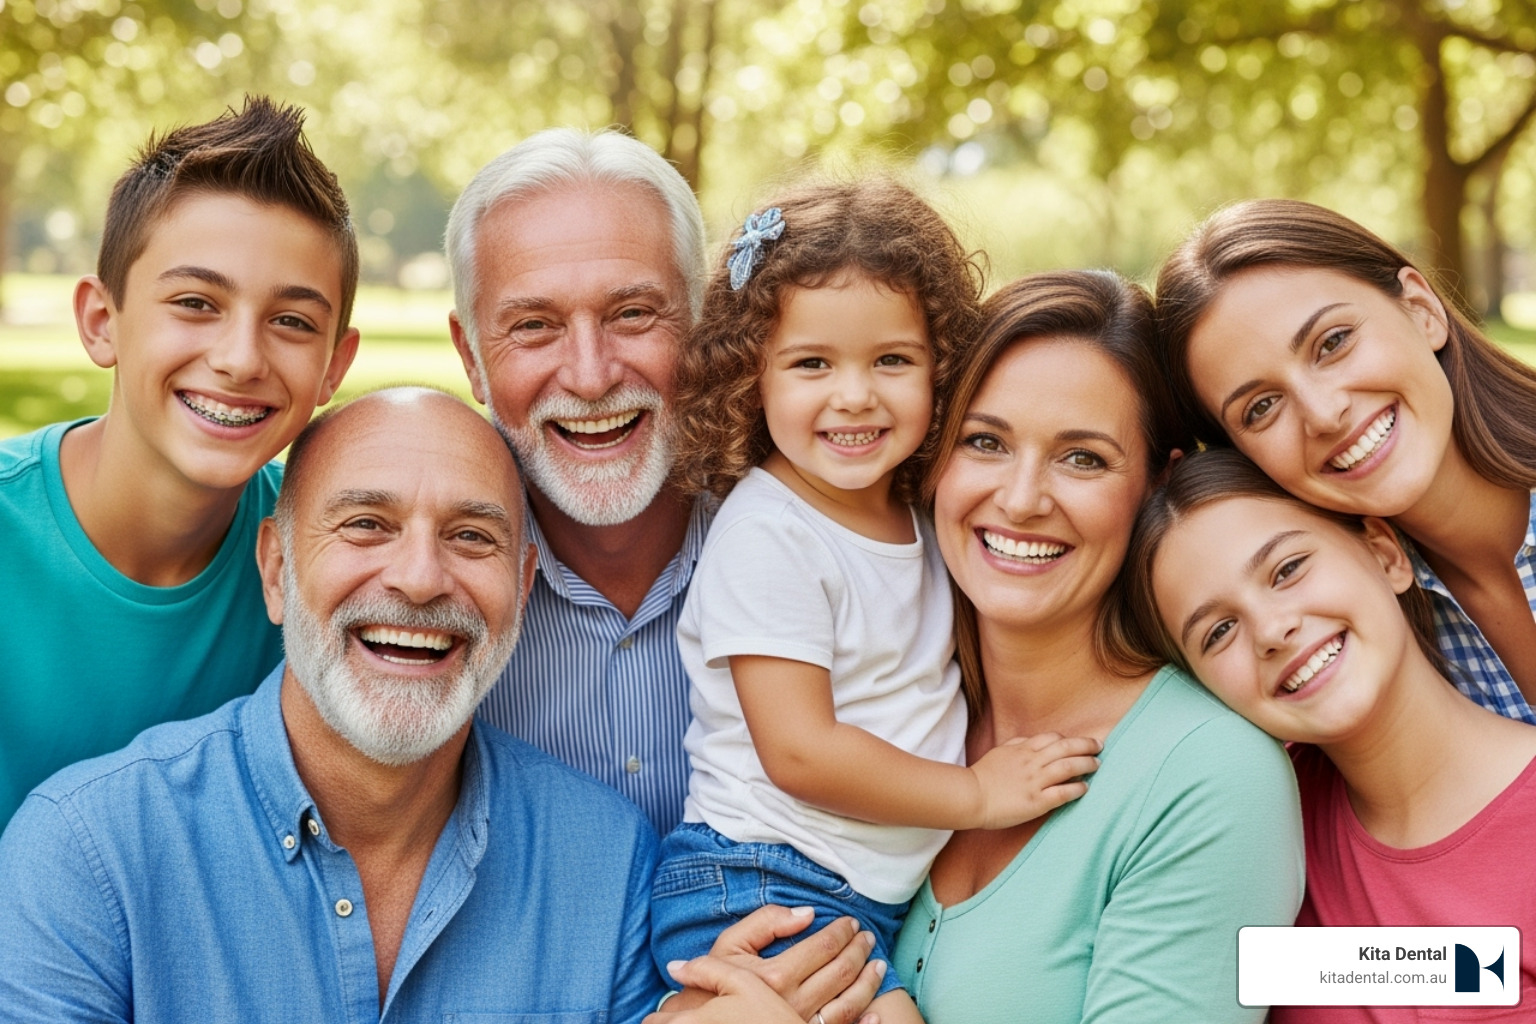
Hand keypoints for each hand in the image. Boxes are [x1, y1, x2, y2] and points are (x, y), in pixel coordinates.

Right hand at [709, 906, 881, 1018]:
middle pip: (840, 973)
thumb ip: (766, 922)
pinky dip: (865, 1021)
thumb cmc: (712, 983)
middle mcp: (792, 1003)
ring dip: (869, 982)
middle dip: (859, 951)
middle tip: (867, 938)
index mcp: (775, 976)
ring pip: (848, 1004)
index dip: (841, 932)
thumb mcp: (729, 945)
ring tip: (878, 965)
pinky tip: (877, 1010)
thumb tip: (807, 914)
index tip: (850, 922)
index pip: (823, 947)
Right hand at [967, 732, 1101, 828]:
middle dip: (1086, 745)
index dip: (1069, 739)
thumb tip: (1029, 741)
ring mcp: (1035, 781)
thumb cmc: (983, 776)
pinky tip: (1085, 788)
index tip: (1078, 743)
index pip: (1052, 738)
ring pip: (1068, 767)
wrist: (971, 796)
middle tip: (1099, 746)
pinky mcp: (1036, 801)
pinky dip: (1077, 788)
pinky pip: (1063, 792)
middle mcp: (1032, 762)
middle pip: (1066, 748)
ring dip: (1086, 764)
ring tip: (1097, 765)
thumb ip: (1016, 745)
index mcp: (1023, 749)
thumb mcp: (999, 752)